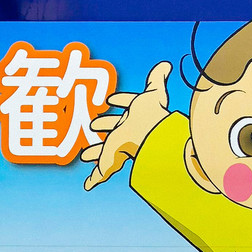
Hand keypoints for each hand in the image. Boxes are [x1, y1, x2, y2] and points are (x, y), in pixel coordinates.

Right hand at [81, 62, 171, 189]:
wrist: (147, 136)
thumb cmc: (150, 116)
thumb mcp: (153, 93)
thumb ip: (157, 79)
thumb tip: (167, 65)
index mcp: (133, 119)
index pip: (125, 108)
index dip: (119, 101)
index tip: (109, 98)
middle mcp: (124, 134)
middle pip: (111, 131)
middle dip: (103, 125)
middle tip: (91, 124)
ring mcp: (116, 150)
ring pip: (103, 154)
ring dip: (94, 154)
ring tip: (84, 156)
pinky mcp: (110, 163)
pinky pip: (100, 174)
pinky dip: (93, 180)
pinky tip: (88, 185)